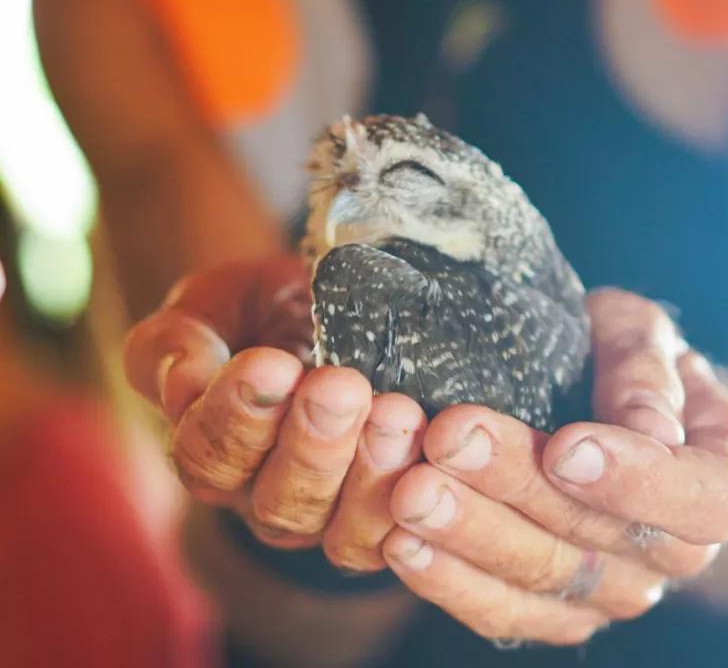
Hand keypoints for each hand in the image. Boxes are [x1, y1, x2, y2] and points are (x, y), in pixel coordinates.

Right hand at [123, 257, 424, 565]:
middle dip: (313, 443)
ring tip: (397, 414)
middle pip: (279, 501)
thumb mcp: (215, 304)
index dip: (238, 414)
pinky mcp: (387, 517)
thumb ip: (181, 340)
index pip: (209, 453)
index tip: (270, 364)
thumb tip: (182, 378)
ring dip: (371, 473)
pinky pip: (397, 535)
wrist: (333, 311)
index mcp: (210, 450)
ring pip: (340, 528)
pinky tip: (435, 456)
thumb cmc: (264, 310)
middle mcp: (263, 497)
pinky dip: (416, 499)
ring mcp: (329, 515)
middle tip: (343, 386)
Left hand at [371, 289, 727, 644]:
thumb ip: (646, 372)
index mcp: (722, 478)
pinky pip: (507, 612)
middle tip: (450, 439)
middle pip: (602, 536)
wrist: (603, 407)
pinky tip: (401, 542)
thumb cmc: (628, 360)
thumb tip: (651, 429)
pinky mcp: (557, 611)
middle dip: (518, 487)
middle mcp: (678, 552)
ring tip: (411, 491)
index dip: (636, 481)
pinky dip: (449, 580)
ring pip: (546, 575)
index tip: (565, 444)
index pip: (703, 500)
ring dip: (472, 534)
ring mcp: (616, 590)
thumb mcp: (643, 335)